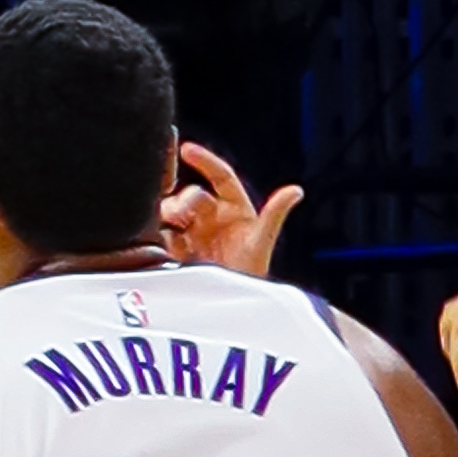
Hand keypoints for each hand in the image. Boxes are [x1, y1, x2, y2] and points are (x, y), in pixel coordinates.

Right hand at [160, 140, 302, 277]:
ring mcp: (194, 230)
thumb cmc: (251, 273)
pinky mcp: (177, 246)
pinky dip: (161, 233)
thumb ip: (275, 214)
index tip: (186, 150)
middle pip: (193, 195)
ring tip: (172, 228)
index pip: (219, 175)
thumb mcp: (262, 241)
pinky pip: (163, 232)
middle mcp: (213, 215)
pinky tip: (164, 241)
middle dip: (185, 200)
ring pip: (174, 210)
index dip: (204, 160)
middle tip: (180, 213)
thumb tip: (296, 191)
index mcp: (234, 208)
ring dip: (170, 215)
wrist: (231, 306)